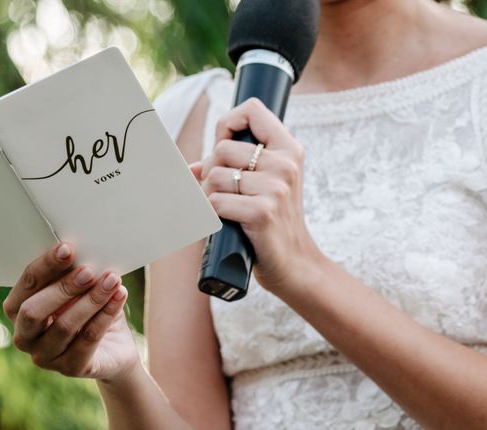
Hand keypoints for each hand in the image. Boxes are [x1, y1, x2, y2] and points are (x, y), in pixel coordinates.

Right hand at [2, 243, 139, 383]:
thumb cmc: (91, 310)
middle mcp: (25, 336)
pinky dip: (106, 314)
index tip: (67, 249)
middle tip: (89, 270)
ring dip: (91, 299)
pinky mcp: (71, 368)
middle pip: (33, 311)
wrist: (115, 348)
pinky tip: (120, 296)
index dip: (46, 266)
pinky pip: (88, 339)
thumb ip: (74, 273)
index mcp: (19, 310)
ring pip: (65, 326)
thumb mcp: (80, 288)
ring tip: (112, 280)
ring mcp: (45, 357)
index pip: (26, 286)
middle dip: (63, 287)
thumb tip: (81, 251)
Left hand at [192, 98, 321, 293]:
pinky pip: (216, 202)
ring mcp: (276, 187)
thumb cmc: (274, 222)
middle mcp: (285, 163)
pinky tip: (228, 222)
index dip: (228, 124)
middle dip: (211, 172)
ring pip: (215, 176)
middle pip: (222, 149)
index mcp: (289, 149)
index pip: (252, 110)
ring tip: (225, 208)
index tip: (225, 146)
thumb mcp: (265, 186)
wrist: (295, 263)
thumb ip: (233, 167)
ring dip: (209, 195)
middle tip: (222, 192)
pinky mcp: (262, 211)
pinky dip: (213, 214)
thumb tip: (191, 168)